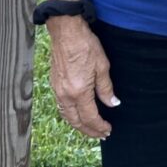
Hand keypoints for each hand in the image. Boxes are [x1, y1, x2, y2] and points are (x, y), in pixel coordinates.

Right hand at [47, 18, 118, 138]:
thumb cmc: (85, 45)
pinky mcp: (54, 84)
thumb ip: (106, 88)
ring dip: (79, 125)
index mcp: (79, 92)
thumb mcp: (102, 66)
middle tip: (101, 135)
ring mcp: (58, 90)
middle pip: (76, 121)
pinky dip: (71, 115)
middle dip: (89, 131)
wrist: (66, 32)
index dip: (99, 126)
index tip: (108, 130)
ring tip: (90, 128)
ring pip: (67, 116)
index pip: (90, 117)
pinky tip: (78, 114)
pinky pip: (62, 107)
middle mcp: (66, 95)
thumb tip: (113, 104)